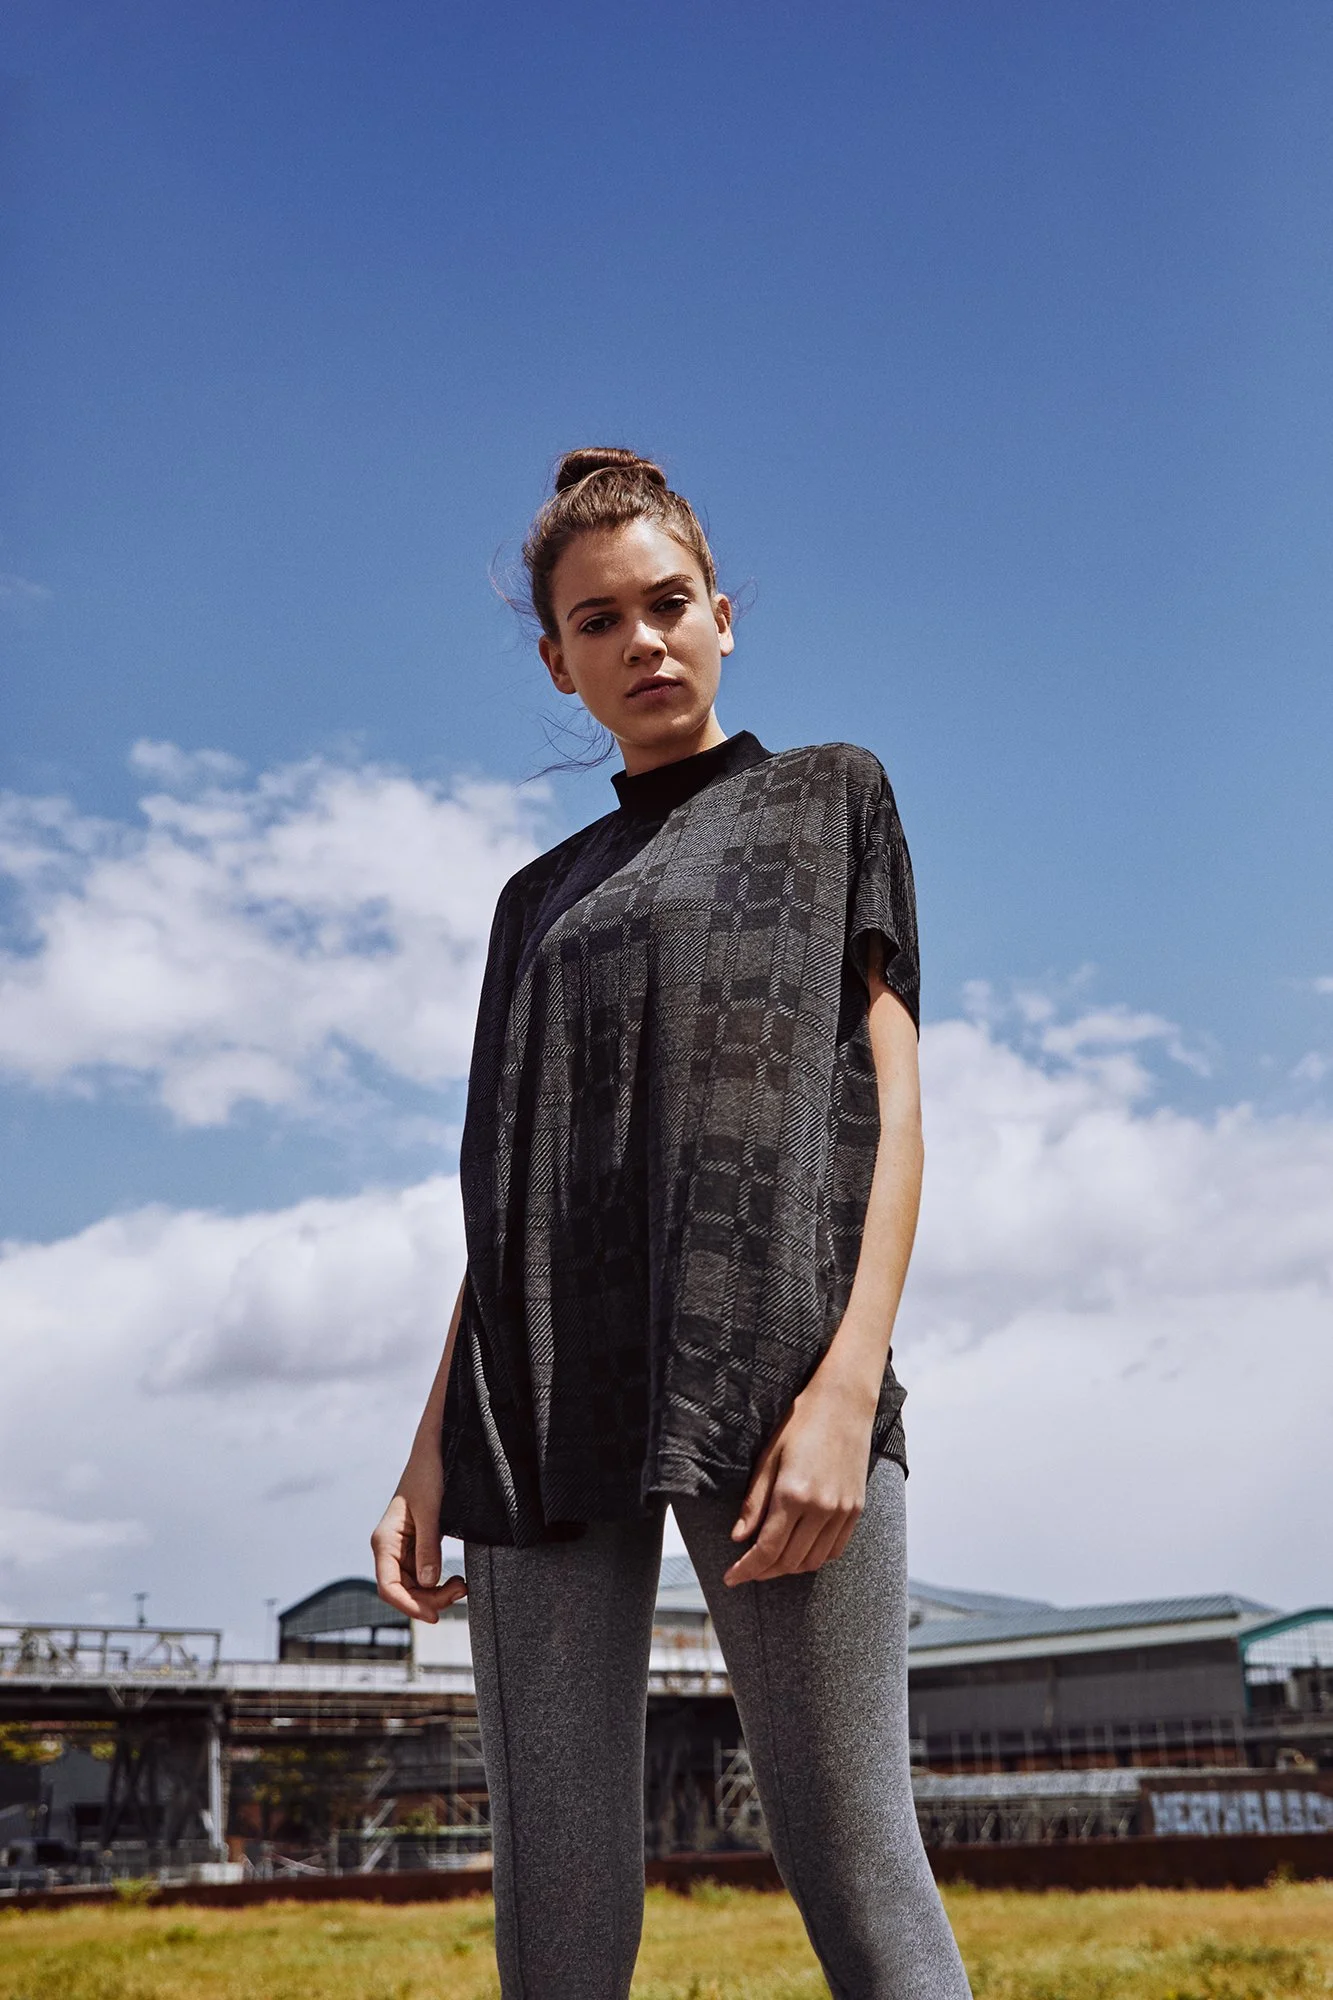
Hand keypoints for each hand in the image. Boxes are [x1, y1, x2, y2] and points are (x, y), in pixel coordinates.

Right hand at [371, 1456, 466, 1622]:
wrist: (433, 1452)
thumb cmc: (428, 1475)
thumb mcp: (431, 1511)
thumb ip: (428, 1548)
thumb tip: (428, 1584)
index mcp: (384, 1541)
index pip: (388, 1586)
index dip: (409, 1606)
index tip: (433, 1616)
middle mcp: (389, 1548)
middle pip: (402, 1591)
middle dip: (428, 1599)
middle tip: (460, 1592)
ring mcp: (402, 1549)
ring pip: (413, 1586)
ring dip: (435, 1593)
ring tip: (461, 1586)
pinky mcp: (416, 1546)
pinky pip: (422, 1574)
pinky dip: (438, 1582)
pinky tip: (455, 1579)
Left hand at [723, 1368, 876, 1586]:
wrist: (843, 1404)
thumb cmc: (801, 1424)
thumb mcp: (768, 1458)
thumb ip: (754, 1502)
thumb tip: (738, 1537)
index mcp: (793, 1494)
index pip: (766, 1549)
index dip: (746, 1569)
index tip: (730, 1578)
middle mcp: (821, 1508)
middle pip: (788, 1560)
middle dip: (763, 1571)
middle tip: (746, 1570)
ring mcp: (842, 1511)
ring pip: (813, 1561)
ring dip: (789, 1568)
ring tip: (770, 1563)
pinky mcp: (856, 1509)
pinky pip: (835, 1550)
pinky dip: (815, 1558)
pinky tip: (799, 1551)